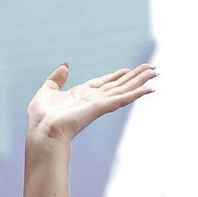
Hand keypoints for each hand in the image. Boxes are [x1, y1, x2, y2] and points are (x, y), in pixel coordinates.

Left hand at [26, 62, 155, 142]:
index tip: (129, 69)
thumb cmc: (41, 117)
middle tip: (152, 68)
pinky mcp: (101, 107)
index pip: (104, 83)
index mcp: (82, 94)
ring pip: (125, 89)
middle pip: (119, 84)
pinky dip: (137, 93)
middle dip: (135, 76)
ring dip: (141, 81)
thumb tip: (66, 65)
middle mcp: (93, 98)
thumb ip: (57, 78)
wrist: (43, 130)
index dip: (117, 75)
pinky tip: (150, 88)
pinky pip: (123, 98)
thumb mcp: (47, 91)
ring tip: (156, 73)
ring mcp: (99, 103)